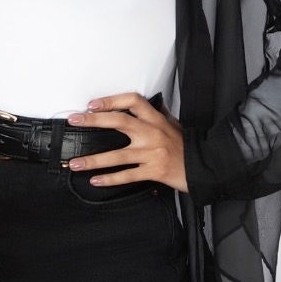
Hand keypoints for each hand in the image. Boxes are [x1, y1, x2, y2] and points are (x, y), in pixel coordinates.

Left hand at [66, 92, 188, 192]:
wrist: (205, 166)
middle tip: (75, 120)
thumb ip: (155, 114)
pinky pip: (127, 176)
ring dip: (93, 160)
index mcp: (155, 119)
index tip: (93, 103)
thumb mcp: (172, 123)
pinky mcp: (153, 171)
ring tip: (75, 163)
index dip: (111, 100)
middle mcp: (152, 133)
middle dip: (94, 121)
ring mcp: (151, 153)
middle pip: (119, 122)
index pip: (132, 101)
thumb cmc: (186, 145)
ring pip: (117, 155)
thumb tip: (142, 103)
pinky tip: (95, 180)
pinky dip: (110, 179)